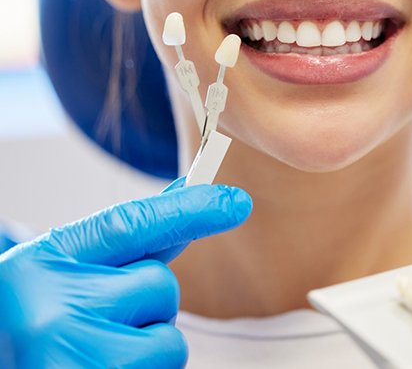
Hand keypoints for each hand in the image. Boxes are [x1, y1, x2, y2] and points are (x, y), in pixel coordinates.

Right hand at [0, 178, 251, 368]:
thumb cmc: (38, 320)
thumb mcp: (68, 272)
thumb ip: (131, 244)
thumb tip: (193, 196)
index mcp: (44, 264)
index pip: (128, 226)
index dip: (186, 209)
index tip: (236, 201)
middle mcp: (51, 310)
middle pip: (161, 285)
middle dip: (146, 305)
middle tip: (97, 324)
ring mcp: (70, 360)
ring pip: (169, 340)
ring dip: (148, 348)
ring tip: (97, 355)